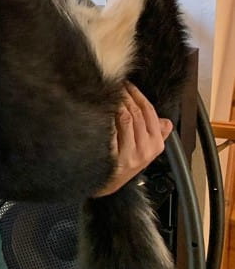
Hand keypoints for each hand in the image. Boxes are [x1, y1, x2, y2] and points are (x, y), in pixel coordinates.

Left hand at [94, 82, 172, 196]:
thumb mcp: (145, 150)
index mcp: (155, 144)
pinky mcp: (114, 157)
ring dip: (116, 102)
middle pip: (137, 112)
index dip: (137, 95)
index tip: (128, 84)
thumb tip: (166, 122)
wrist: (106, 183)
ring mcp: (130, 154)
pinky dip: (107, 116)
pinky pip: (111, 129)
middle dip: (125, 95)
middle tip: (116, 85)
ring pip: (126, 118)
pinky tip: (101, 109)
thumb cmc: (123, 164)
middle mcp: (145, 149)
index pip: (149, 112)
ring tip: (108, 93)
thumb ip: (156, 135)